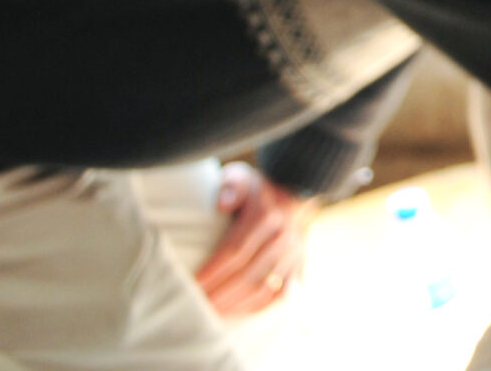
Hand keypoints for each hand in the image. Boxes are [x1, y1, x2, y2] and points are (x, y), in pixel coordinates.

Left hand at [195, 162, 311, 316]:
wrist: (297, 191)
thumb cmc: (257, 187)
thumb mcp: (241, 176)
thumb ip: (230, 186)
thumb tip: (222, 204)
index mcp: (266, 216)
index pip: (234, 251)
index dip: (212, 272)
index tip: (191, 285)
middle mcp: (282, 237)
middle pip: (246, 275)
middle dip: (218, 295)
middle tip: (194, 306)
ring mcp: (293, 254)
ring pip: (262, 289)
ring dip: (235, 305)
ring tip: (210, 315)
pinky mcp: (298, 265)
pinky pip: (278, 294)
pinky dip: (257, 307)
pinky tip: (236, 313)